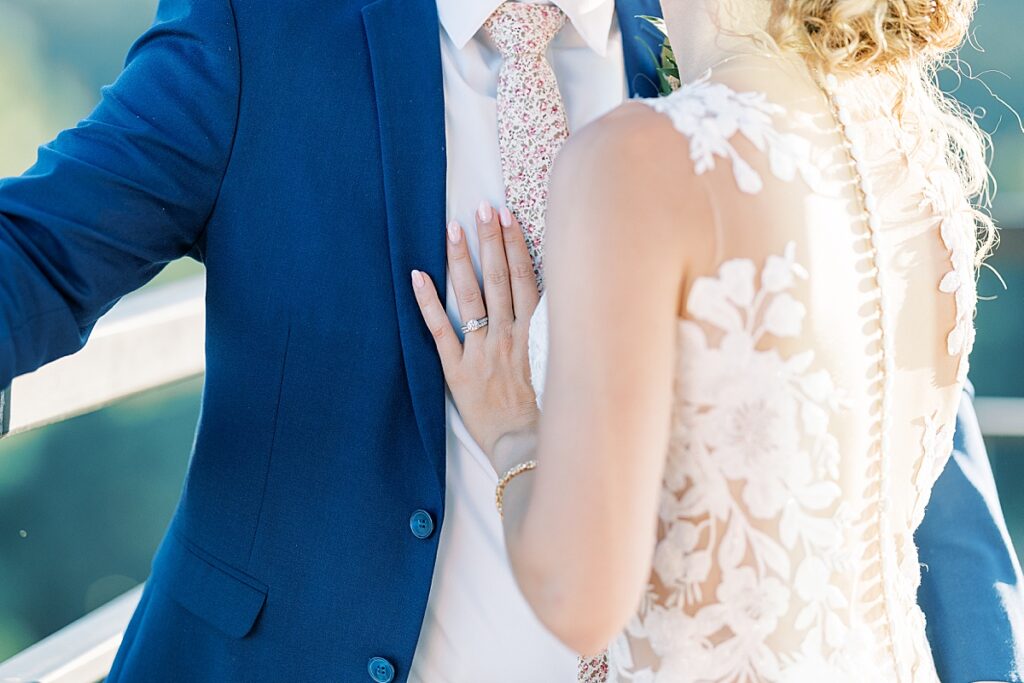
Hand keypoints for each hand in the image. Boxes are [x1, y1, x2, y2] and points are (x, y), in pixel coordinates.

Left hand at [411, 202, 540, 458]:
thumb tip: (570, 303)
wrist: (527, 449)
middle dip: (490, 239)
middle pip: (499, 277)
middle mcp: (508, 336)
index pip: (526, 278)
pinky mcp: (457, 371)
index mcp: (535, 334)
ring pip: (471, 296)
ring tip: (453, 228)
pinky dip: (428, 302)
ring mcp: (481, 351)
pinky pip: (439, 330)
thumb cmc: (549, 414)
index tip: (509, 217)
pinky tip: (418, 275)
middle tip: (482, 207)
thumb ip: (559, 335)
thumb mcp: (563, 368)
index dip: (516, 245)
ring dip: (462, 259)